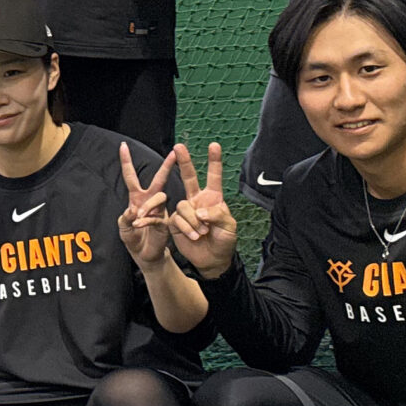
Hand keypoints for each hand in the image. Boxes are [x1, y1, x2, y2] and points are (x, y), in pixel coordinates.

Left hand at [117, 142, 180, 272]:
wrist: (145, 256)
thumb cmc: (134, 239)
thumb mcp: (123, 228)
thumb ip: (124, 218)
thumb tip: (133, 210)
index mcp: (137, 198)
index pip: (131, 176)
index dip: (126, 162)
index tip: (123, 145)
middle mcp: (150, 201)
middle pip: (158, 179)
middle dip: (167, 166)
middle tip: (175, 154)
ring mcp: (159, 211)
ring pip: (159, 196)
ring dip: (148, 205)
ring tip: (138, 217)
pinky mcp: (165, 223)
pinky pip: (157, 217)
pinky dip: (147, 220)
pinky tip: (139, 224)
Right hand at [162, 143, 239, 279]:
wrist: (212, 260)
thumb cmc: (224, 241)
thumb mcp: (229, 227)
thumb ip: (217, 215)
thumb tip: (199, 212)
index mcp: (213, 198)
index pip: (214, 176)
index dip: (214, 161)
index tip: (214, 145)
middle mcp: (197, 201)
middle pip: (189, 178)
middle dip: (184, 162)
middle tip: (178, 147)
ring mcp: (185, 211)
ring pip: (182, 205)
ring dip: (193, 221)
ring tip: (202, 233)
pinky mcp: (175, 222)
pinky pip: (177, 219)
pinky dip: (186, 228)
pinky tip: (194, 236)